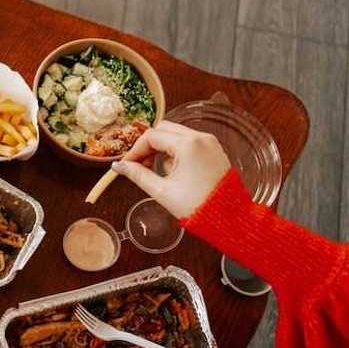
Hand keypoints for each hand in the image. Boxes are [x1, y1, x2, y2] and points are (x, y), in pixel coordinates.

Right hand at [111, 120, 230, 217]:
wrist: (229, 218)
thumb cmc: (198, 206)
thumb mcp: (162, 191)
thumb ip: (138, 175)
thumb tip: (119, 166)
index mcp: (188, 145)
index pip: (152, 136)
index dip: (135, 150)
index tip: (127, 164)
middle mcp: (200, 138)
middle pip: (164, 129)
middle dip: (149, 145)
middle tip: (140, 164)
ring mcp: (210, 143)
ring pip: (177, 135)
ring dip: (163, 148)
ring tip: (159, 172)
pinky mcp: (214, 150)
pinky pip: (190, 142)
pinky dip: (178, 151)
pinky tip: (174, 171)